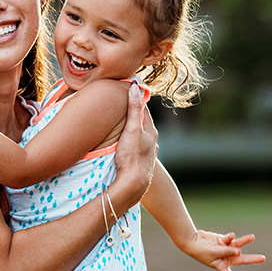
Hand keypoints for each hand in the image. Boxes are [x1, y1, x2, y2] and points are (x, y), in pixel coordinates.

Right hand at [114, 82, 157, 206]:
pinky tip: (124, 148)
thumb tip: (135, 86)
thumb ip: (133, 108)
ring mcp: (147, 154)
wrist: (133, 184)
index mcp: (151, 131)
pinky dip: (131, 145)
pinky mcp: (141, 164)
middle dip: (132, 116)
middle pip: (141, 124)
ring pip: (139, 138)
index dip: (134, 101)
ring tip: (120, 127)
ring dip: (131, 132)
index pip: (143, 110)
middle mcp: (152, 142)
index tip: (125, 93)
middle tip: (119, 108)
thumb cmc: (131, 156)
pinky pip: (136, 150)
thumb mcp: (131, 129)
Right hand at [182, 231, 265, 270]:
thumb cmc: (201, 250)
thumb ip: (228, 251)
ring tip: (252, 237)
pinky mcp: (223, 240)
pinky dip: (230, 237)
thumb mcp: (215, 252)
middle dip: (252, 259)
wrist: (192, 240)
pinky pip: (230, 239)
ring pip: (238, 246)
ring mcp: (225, 249)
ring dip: (245, 241)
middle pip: (241, 260)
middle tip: (263, 258)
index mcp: (221, 266)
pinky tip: (230, 236)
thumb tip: (240, 250)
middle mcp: (225, 258)